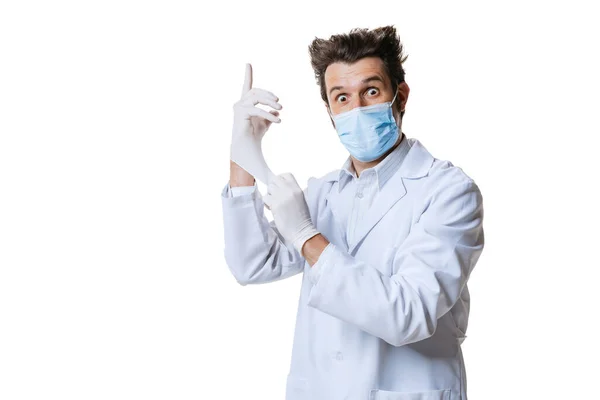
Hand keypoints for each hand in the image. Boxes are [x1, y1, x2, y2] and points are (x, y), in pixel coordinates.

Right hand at [230, 63, 281, 182]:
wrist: (247, 148)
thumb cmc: (255, 136)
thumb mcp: (265, 123)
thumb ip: (270, 115)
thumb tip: (277, 112)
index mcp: (246, 103)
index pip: (247, 86)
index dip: (248, 75)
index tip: (248, 63)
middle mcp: (240, 103)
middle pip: (256, 92)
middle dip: (269, 96)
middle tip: (280, 104)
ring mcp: (239, 107)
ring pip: (256, 97)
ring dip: (270, 102)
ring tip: (280, 109)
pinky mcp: (240, 113)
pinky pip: (257, 109)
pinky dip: (267, 114)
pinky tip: (278, 121)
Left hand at [263, 173, 319, 254]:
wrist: (302, 231)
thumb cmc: (302, 218)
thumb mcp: (302, 199)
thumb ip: (292, 191)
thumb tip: (280, 187)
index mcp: (297, 189)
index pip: (285, 175)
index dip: (280, 180)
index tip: (280, 187)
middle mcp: (290, 191)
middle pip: (275, 180)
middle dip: (273, 188)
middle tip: (276, 197)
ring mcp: (282, 197)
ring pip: (269, 188)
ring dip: (270, 195)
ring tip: (274, 203)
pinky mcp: (275, 205)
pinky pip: (265, 198)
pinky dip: (267, 203)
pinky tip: (272, 209)